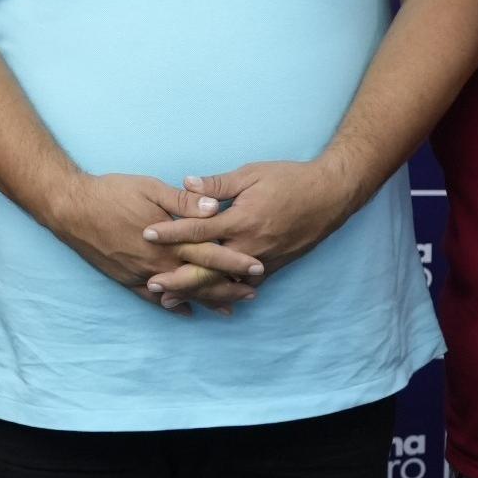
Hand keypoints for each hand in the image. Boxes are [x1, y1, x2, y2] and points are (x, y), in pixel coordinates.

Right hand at [45, 173, 262, 314]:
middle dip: (228, 287)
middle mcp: (157, 263)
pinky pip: (154, 299)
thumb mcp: (150, 188)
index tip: (258, 267)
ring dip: (206, 300)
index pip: (209, 254)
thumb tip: (213, 207)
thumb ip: (183, 201)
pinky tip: (188, 313)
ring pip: (180, 294)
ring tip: (229, 307)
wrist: (70, 209)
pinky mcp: (126, 279)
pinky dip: (173, 307)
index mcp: (168, 240)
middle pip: (199, 280)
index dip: (235, 261)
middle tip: (253, 293)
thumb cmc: (111, 193)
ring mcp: (141, 274)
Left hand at [142, 159, 363, 297]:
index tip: (147, 235)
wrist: (330, 196)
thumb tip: (186, 182)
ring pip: (223, 284)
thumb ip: (217, 183)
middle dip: (178, 278)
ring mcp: (262, 260)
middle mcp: (250, 246)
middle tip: (151, 284)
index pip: (199, 230)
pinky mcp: (273, 268)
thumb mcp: (251, 174)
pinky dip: (223, 295)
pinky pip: (243, 287)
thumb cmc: (289, 180)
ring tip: (170, 300)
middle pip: (207, 268)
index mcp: (242, 219)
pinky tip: (207, 303)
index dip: (171, 232)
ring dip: (196, 293)